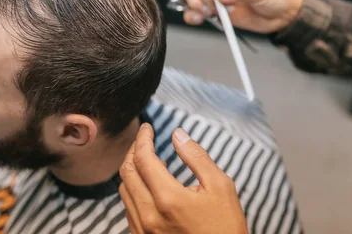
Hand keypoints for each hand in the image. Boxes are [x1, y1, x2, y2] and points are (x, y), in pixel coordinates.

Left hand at [119, 123, 247, 233]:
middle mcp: (149, 215)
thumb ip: (197, 157)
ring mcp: (143, 230)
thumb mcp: (220, 187)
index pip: (143, 158)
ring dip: (131, 170)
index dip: (143, 138)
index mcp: (168, 199)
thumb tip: (178, 134)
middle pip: (127, 172)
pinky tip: (147, 185)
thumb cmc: (226, 228)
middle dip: (133, 151)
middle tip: (144, 140)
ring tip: (146, 160)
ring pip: (124, 191)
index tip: (147, 127)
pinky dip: (134, 190)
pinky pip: (129, 209)